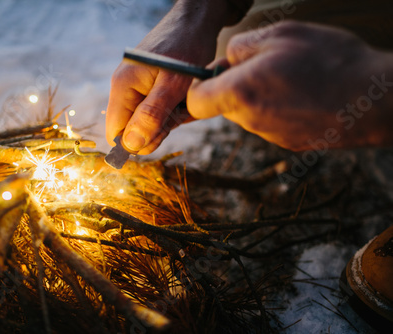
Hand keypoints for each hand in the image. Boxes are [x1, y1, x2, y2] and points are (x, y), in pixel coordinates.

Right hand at [106, 0, 230, 153]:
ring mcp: (135, 88)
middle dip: (159, 129)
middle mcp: (124, 89)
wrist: (196, 21)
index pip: (115, 134)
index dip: (139, 141)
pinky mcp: (147, 88)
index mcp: (122, 87)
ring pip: (147, 123)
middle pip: (133, 131)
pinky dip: (173, 111)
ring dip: (170, 119)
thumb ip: (152, 115)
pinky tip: (184, 98)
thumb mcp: (173, 85)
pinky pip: (156, 112)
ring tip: (185, 100)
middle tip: (180, 110)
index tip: (165, 129)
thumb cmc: (186, 48)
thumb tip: (131, 146)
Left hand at [187, 21, 392, 149]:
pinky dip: (279, 107)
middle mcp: (250, 120)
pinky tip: (305, 94)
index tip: (214, 72)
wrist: (375, 101)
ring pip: (248, 112)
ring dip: (259, 94)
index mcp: (240, 93)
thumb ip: (241, 47)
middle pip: (224, 105)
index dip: (199, 86)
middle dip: (235, 85)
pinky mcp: (289, 143)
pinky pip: (270, 121)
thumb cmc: (329, 61)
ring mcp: (270, 135)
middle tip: (266, 65)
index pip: (195, 103)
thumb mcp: (281, 35)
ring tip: (292, 78)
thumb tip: (227, 60)